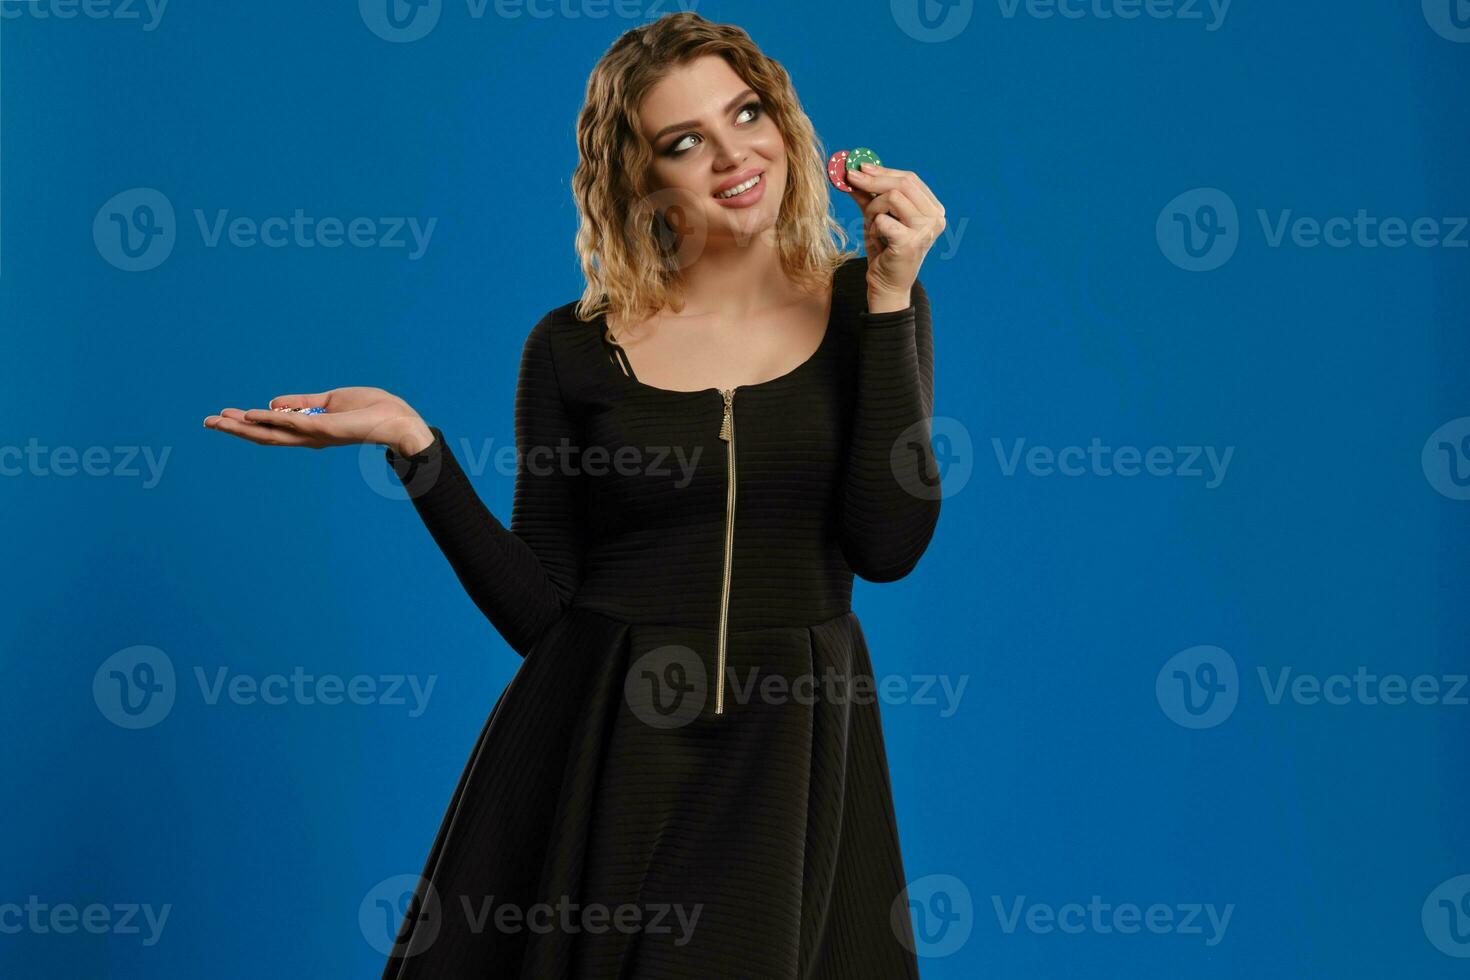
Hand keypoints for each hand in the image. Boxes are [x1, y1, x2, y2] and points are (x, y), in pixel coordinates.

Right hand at [203, 386, 431, 454]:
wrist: (398, 420)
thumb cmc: (371, 410)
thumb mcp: (330, 400)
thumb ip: (301, 402)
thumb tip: (272, 402)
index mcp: (310, 429)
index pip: (272, 427)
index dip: (247, 421)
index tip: (223, 414)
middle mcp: (309, 436)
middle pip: (265, 434)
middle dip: (235, 428)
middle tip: (207, 422)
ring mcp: (315, 434)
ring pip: (271, 433)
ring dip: (243, 426)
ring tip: (217, 421)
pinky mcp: (324, 428)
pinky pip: (292, 423)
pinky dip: (269, 418)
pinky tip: (250, 413)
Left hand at [845, 162, 945, 309]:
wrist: (886, 284)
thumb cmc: (884, 249)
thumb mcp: (876, 216)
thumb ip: (868, 195)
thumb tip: (852, 172)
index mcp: (933, 209)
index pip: (910, 179)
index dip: (884, 171)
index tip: (861, 167)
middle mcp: (936, 218)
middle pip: (903, 184)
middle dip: (873, 180)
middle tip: (851, 177)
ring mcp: (926, 230)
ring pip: (893, 198)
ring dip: (873, 209)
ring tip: (871, 226)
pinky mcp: (911, 242)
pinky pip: (883, 220)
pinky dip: (874, 227)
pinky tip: (878, 240)